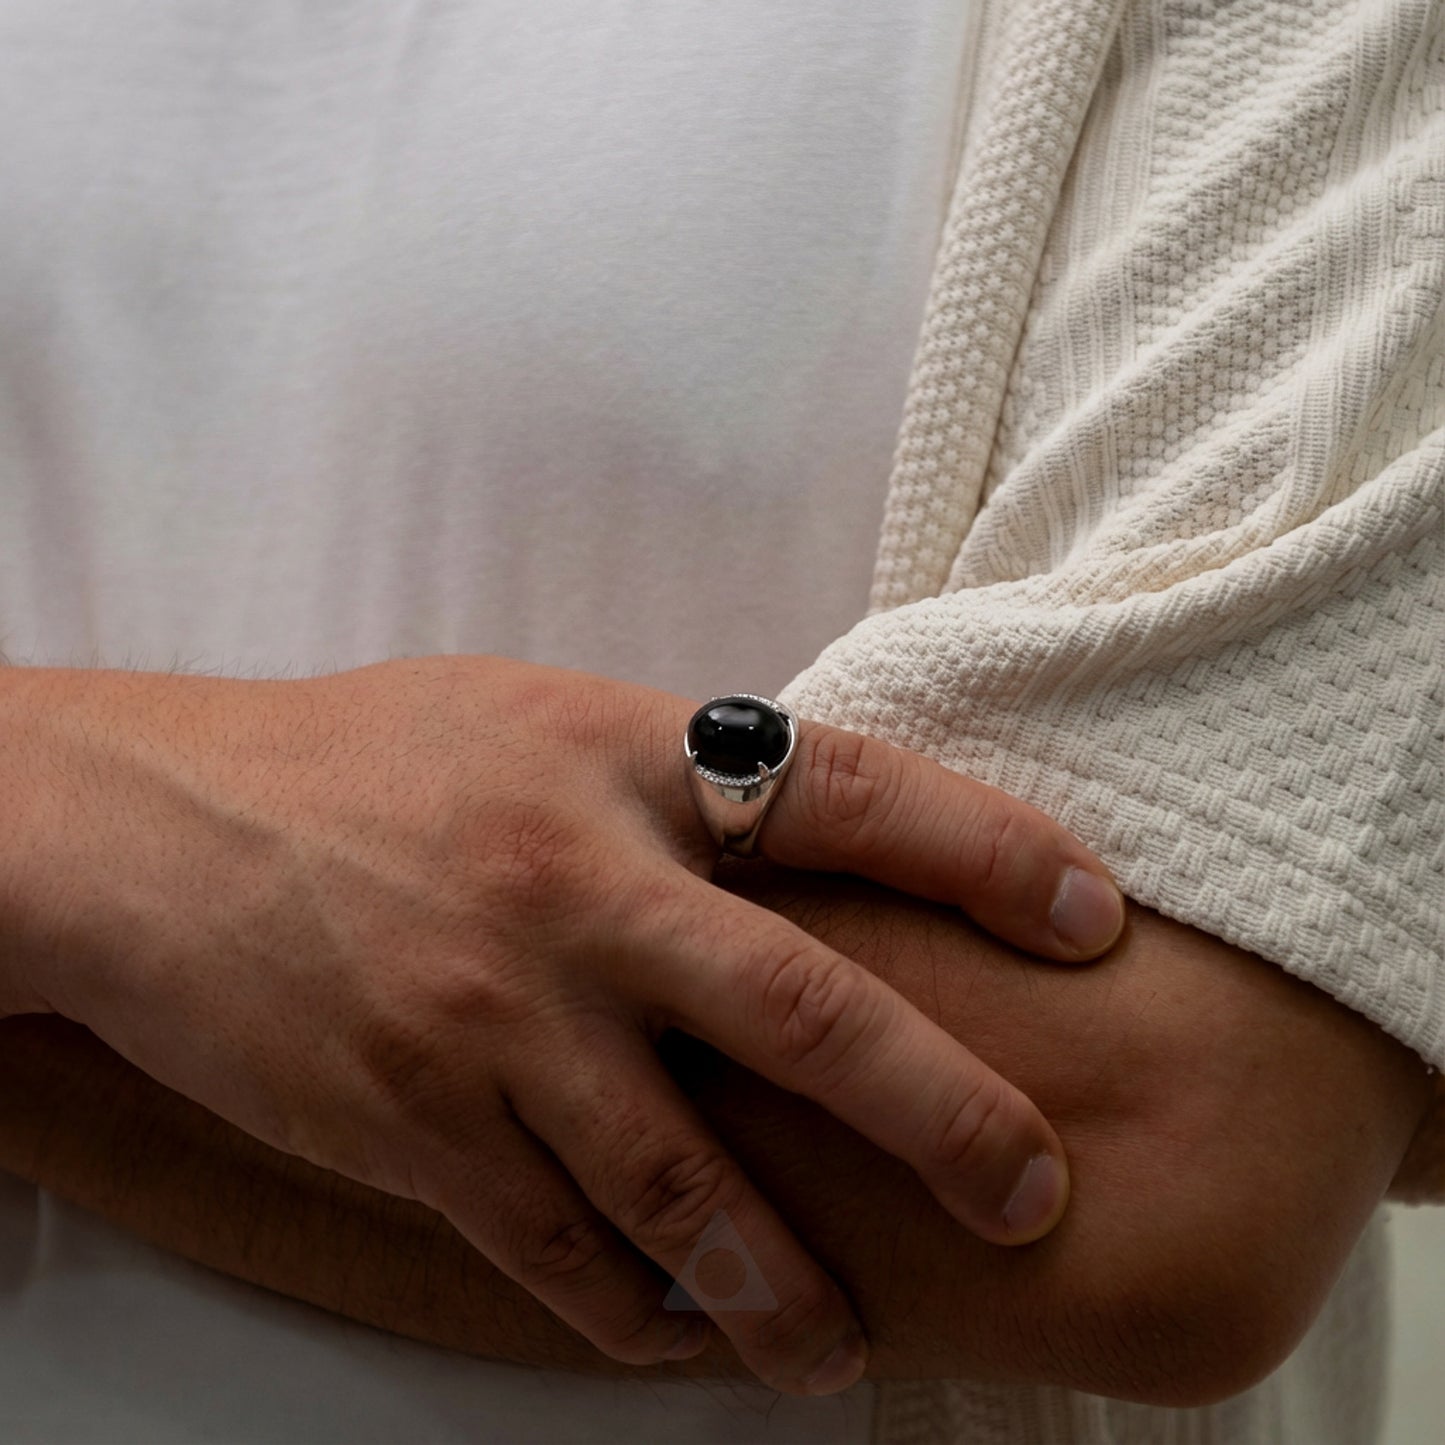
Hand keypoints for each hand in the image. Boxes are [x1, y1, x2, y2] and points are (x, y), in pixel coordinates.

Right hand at [2, 879, 1427, 1404]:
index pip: (847, 791)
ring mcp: (495, 1014)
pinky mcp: (415, 1124)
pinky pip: (557, 1247)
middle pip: (801, 1009)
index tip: (1096, 916)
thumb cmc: (375, 761)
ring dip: (786, 1283)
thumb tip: (822, 833)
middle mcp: (576, 885)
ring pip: (683, 1182)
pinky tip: (683, 1335)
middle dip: (940, 1110)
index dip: (986, 852)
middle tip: (1036, 1192)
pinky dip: (633, 1307)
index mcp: (624, 756)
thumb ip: (679, 781)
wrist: (166, 830)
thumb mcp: (544, 720)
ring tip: (848, 1347)